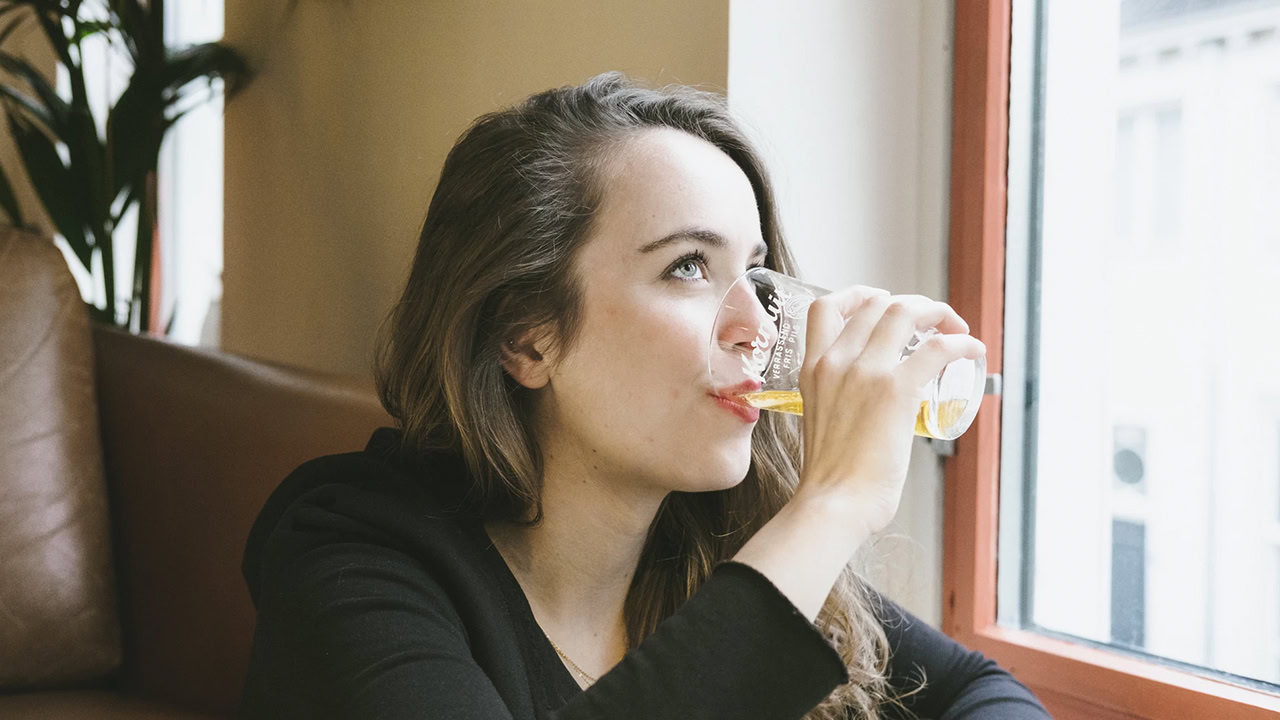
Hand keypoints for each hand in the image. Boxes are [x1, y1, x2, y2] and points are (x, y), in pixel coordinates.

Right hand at [792, 287, 985, 537]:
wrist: (833, 504)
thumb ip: (838, 402)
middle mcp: (835, 361)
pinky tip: (972, 350)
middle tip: (932, 322)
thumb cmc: (831, 479)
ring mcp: (865, 371)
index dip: (859, 295)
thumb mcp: (819, 421)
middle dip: (910, 304)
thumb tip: (867, 411)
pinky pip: (938, 348)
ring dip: (937, 313)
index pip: (826, 307)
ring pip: (905, 312)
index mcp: (812, 369)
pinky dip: (961, 342)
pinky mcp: (896, 390)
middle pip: (875, 303)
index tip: (881, 303)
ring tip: (955, 328)